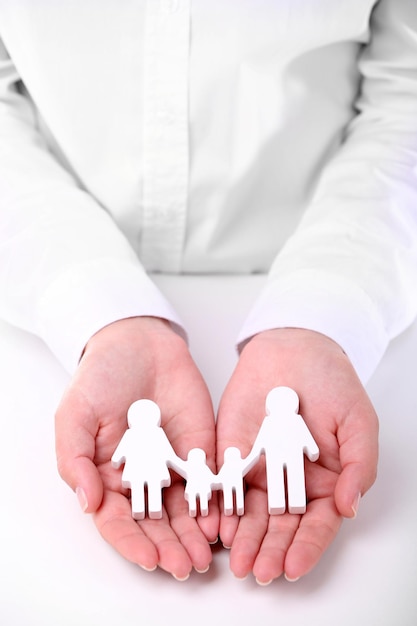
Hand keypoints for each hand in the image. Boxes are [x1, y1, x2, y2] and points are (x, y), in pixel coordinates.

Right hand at [55, 317, 217, 579]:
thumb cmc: (101, 376)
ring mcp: (172, 466)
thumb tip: (88, 501)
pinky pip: (209, 482)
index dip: (133, 542)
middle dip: (171, 546)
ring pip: (185, 510)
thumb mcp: (75, 413)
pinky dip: (216, 502)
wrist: (140, 342)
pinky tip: (222, 517)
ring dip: (194, 534)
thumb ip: (74, 458)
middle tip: (187, 565)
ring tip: (207, 554)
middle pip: (156, 523)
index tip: (151, 557)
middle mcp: (140, 480)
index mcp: (106, 477)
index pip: (118, 521)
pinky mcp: (199, 450)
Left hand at [216, 328, 377, 583]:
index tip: (292, 566)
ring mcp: (260, 470)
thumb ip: (359, 466)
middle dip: (269, 550)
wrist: (294, 349)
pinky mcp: (233, 453)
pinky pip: (226, 484)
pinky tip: (217, 523)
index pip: (316, 524)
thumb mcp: (358, 422)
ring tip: (236, 559)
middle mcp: (291, 484)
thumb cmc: (333, 384)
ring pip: (251, 513)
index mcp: (325, 482)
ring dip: (243, 538)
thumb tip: (349, 507)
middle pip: (280, 527)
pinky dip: (221, 505)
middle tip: (257, 572)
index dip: (306, 547)